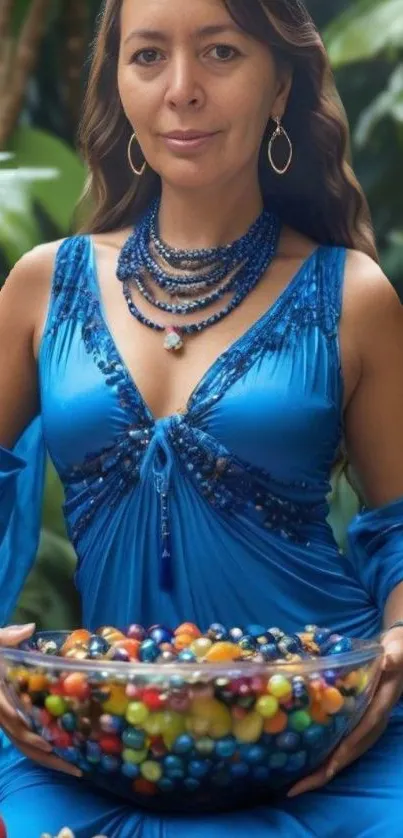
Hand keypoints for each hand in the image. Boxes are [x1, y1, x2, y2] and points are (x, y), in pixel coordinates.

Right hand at [0, 623, 81, 777]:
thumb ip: (8, 636)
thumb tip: (30, 628)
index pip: (9, 716)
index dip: (27, 730)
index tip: (46, 742)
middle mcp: (2, 712)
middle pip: (21, 740)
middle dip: (46, 756)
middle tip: (74, 767)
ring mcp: (6, 720)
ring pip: (24, 746)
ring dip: (48, 760)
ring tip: (76, 769)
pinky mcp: (12, 722)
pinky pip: (25, 742)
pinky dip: (42, 752)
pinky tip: (64, 757)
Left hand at [287, 625, 402, 796]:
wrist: (400, 654)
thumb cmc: (397, 653)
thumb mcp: (397, 652)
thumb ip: (392, 659)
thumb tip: (388, 661)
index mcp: (378, 710)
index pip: (360, 736)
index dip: (342, 754)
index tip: (325, 769)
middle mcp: (371, 724)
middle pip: (346, 755)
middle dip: (322, 773)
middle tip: (294, 789)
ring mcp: (363, 726)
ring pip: (341, 754)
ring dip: (319, 770)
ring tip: (294, 784)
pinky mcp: (355, 723)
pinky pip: (338, 744)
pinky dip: (322, 755)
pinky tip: (303, 760)